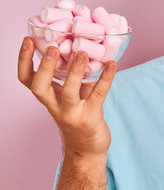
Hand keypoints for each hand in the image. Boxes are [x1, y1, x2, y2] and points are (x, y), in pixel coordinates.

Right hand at [18, 37, 115, 160]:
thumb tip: (81, 46)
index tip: (28, 39)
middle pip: (39, 87)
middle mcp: (55, 106)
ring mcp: (72, 114)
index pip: (27, 79)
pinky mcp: (90, 118)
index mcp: (48, 98)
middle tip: (53, 47)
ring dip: (75, 71)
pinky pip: (98, 95)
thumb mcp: (70, 95)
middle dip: (45, 67)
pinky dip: (106, 78)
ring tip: (82, 53)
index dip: (24, 60)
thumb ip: (72, 76)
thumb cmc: (79, 116)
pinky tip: (113, 64)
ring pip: (69, 92)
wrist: (87, 149)